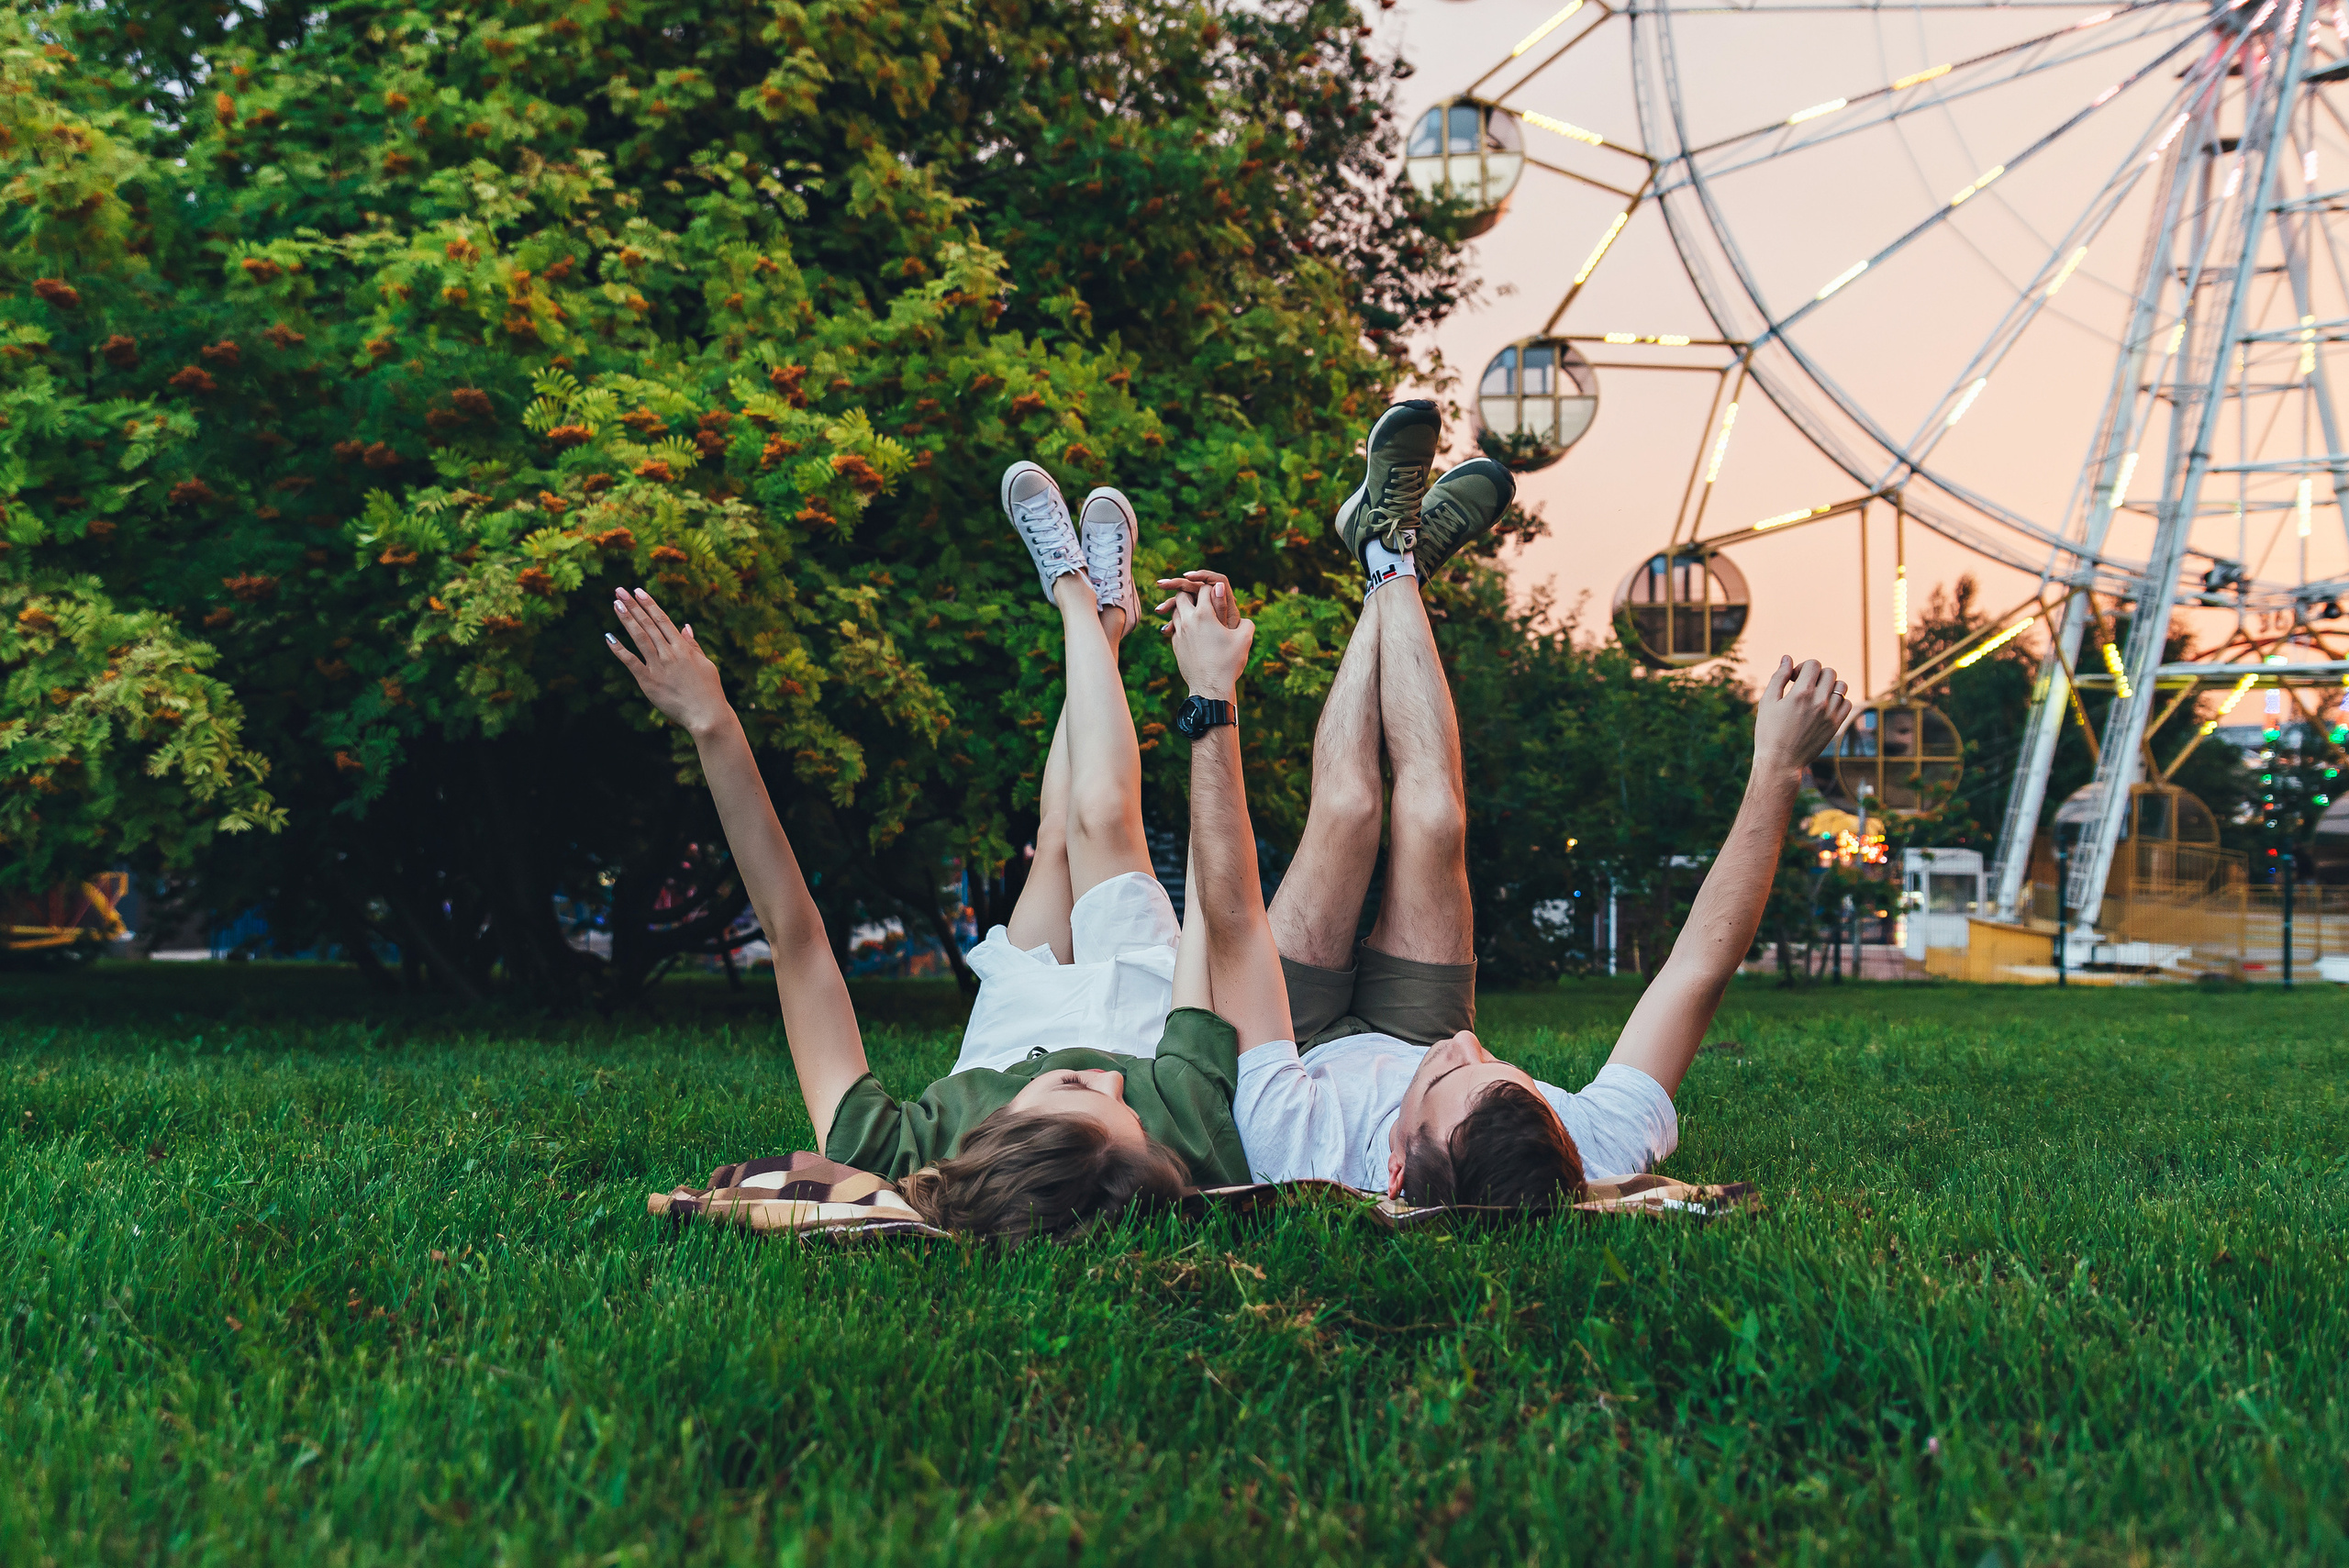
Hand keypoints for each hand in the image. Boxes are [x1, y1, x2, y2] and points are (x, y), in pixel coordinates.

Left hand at [607, 587, 733, 739]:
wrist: (707, 715)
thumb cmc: (709, 691)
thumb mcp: (706, 664)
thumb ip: (693, 646)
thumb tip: (684, 626)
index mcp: (683, 648)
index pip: (662, 620)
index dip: (649, 604)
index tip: (638, 591)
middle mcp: (669, 653)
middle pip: (648, 624)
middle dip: (633, 606)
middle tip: (620, 590)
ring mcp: (658, 666)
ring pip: (639, 637)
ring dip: (626, 619)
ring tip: (615, 604)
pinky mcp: (648, 682)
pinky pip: (630, 662)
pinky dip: (619, 649)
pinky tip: (609, 637)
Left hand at [1159, 574, 1253, 699]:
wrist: (1210, 687)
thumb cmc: (1228, 662)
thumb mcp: (1244, 640)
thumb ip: (1246, 623)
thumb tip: (1245, 619)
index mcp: (1204, 614)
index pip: (1203, 589)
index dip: (1211, 587)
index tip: (1215, 589)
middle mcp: (1187, 621)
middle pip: (1181, 596)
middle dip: (1190, 593)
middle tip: (1199, 597)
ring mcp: (1179, 634)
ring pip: (1175, 612)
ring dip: (1183, 609)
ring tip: (1193, 612)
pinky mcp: (1175, 646)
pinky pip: (1174, 628)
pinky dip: (1181, 625)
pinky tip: (1190, 631)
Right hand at [1753, 655, 1853, 777]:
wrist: (1780, 762)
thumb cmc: (1769, 732)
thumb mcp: (1767, 702)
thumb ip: (1778, 677)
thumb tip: (1787, 659)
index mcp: (1801, 693)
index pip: (1813, 664)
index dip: (1802, 667)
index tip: (1793, 678)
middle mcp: (1819, 702)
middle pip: (1829, 672)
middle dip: (1816, 674)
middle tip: (1803, 686)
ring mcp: (1830, 714)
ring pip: (1841, 686)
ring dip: (1829, 685)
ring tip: (1816, 695)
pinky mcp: (1835, 725)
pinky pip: (1846, 703)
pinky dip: (1838, 700)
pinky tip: (1824, 706)